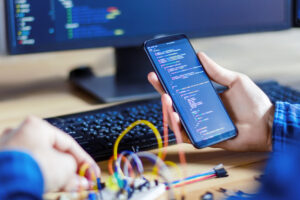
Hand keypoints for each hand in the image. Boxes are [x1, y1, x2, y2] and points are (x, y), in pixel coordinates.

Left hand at [0, 116, 99, 191]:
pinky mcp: (3, 164)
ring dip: (56, 174)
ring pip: (41, 162)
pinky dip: (41, 177)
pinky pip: (28, 169)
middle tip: (81, 180)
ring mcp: (9, 149)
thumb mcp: (65, 167)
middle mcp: (20, 133)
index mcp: (36, 126)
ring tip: (68, 187)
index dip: (84, 160)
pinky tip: (50, 186)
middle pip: (53, 153)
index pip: (68, 143)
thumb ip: (75, 170)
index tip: (91, 171)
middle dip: (69, 169)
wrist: (5, 184)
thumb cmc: (32, 168)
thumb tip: (81, 180)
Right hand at [148, 52, 273, 151]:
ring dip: (168, 109)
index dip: (170, 80)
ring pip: (178, 118)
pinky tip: (175, 117)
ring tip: (167, 99)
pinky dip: (179, 128)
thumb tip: (200, 55)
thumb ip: (217, 71)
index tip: (159, 70)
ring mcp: (200, 124)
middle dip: (163, 91)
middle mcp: (199, 109)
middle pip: (175, 102)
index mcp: (205, 96)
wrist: (266, 124)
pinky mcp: (204, 138)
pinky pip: (188, 135)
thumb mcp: (235, 81)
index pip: (182, 88)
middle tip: (156, 80)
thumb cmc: (253, 102)